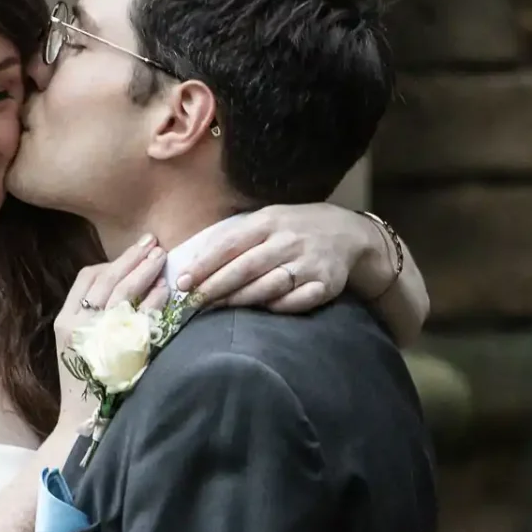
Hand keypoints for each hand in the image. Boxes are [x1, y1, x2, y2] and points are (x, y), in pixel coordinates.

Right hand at [51, 235, 167, 430]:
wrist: (82, 424)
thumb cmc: (86, 383)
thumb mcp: (77, 346)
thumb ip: (90, 317)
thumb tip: (121, 286)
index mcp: (65, 321)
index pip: (86, 278)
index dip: (112, 262)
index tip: (134, 252)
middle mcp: (78, 325)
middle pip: (106, 278)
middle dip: (132, 258)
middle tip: (153, 242)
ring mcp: (98, 336)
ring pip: (122, 292)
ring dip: (144, 270)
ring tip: (162, 257)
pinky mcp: (119, 351)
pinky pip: (140, 317)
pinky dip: (154, 300)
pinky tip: (167, 290)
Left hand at [176, 205, 398, 312]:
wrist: (348, 234)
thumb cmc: (294, 229)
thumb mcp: (267, 221)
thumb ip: (235, 237)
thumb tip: (191, 260)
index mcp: (269, 222)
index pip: (230, 244)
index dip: (205, 265)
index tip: (183, 282)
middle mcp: (289, 240)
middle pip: (246, 267)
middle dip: (216, 286)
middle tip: (193, 302)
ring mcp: (309, 262)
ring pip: (269, 285)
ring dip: (240, 300)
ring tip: (217, 309)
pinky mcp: (326, 283)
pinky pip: (298, 300)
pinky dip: (278, 306)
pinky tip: (261, 311)